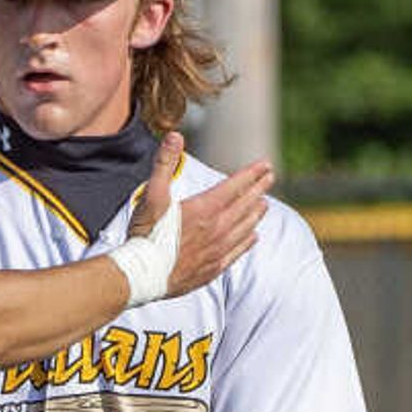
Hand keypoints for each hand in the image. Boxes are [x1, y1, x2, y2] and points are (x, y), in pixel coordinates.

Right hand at [129, 138, 273, 298]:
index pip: (236, 186)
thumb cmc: (144, 234)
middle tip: (270, 177)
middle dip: (259, 189)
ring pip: (245, 227)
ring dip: (256, 213)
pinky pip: (238, 251)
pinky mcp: (213, 268)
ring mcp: (217, 250)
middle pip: (245, 205)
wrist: (141, 275)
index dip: (252, 174)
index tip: (266, 164)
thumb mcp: (152, 194)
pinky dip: (248, 241)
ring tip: (264, 204)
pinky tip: (253, 236)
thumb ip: (164, 164)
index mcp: (204, 208)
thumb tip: (175, 135)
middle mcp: (216, 229)